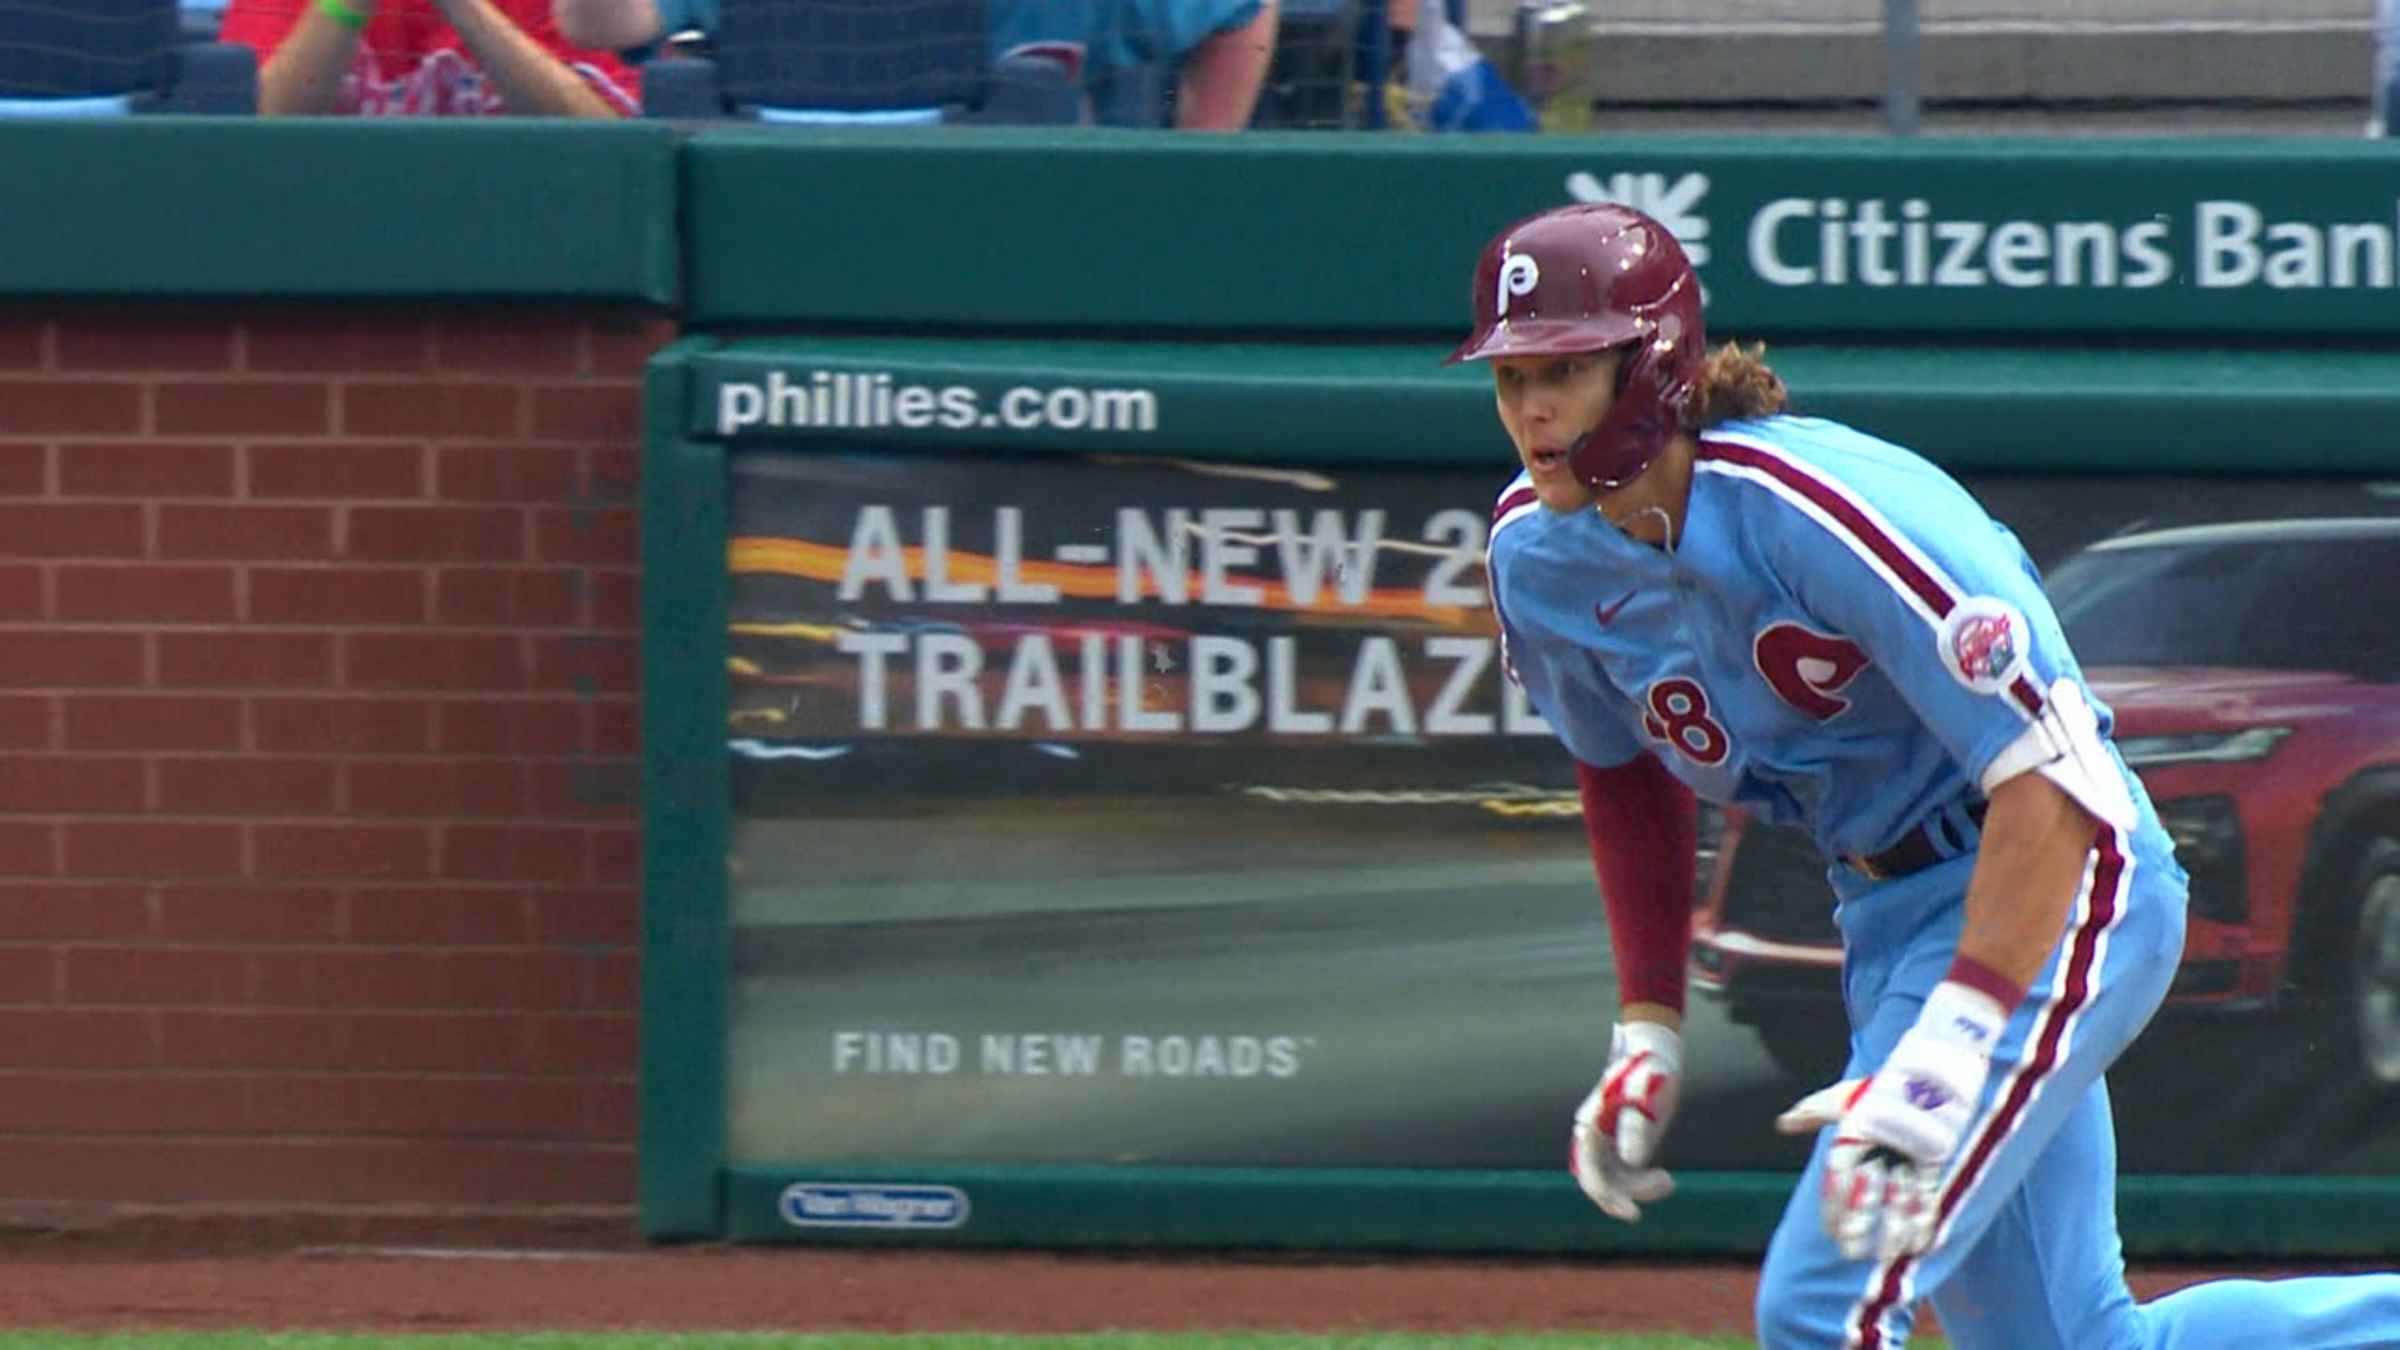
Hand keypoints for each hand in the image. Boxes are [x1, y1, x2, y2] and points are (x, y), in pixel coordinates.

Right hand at [1569, 1020, 1680, 1221]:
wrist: (1656, 1056)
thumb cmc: (1650, 1068)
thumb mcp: (1646, 1093)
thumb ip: (1637, 1127)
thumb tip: (1632, 1160)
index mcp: (1592, 1120)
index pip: (1589, 1165)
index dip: (1604, 1192)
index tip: (1629, 1210)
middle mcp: (1594, 1134)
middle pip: (1595, 1179)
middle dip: (1616, 1199)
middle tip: (1636, 1215)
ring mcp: (1607, 1142)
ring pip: (1614, 1182)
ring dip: (1638, 1190)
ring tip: (1667, 1181)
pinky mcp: (1622, 1147)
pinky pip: (1627, 1176)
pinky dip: (1644, 1184)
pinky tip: (1666, 1179)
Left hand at [1788, 983, 2004, 1260]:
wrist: (1928, 1071)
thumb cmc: (1879, 1087)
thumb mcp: (1840, 1096)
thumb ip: (1810, 1113)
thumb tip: (1782, 1124)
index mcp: (1852, 1134)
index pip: (1837, 1180)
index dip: (1833, 1210)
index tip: (1830, 1232)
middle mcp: (1877, 1148)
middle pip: (1864, 1195)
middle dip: (1857, 1227)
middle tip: (1849, 1254)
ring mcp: (1906, 1156)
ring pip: (1897, 1203)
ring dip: (1891, 1234)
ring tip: (1883, 1258)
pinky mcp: (1933, 1161)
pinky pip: (1927, 1198)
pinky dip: (1923, 1223)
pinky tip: (1918, 1246)